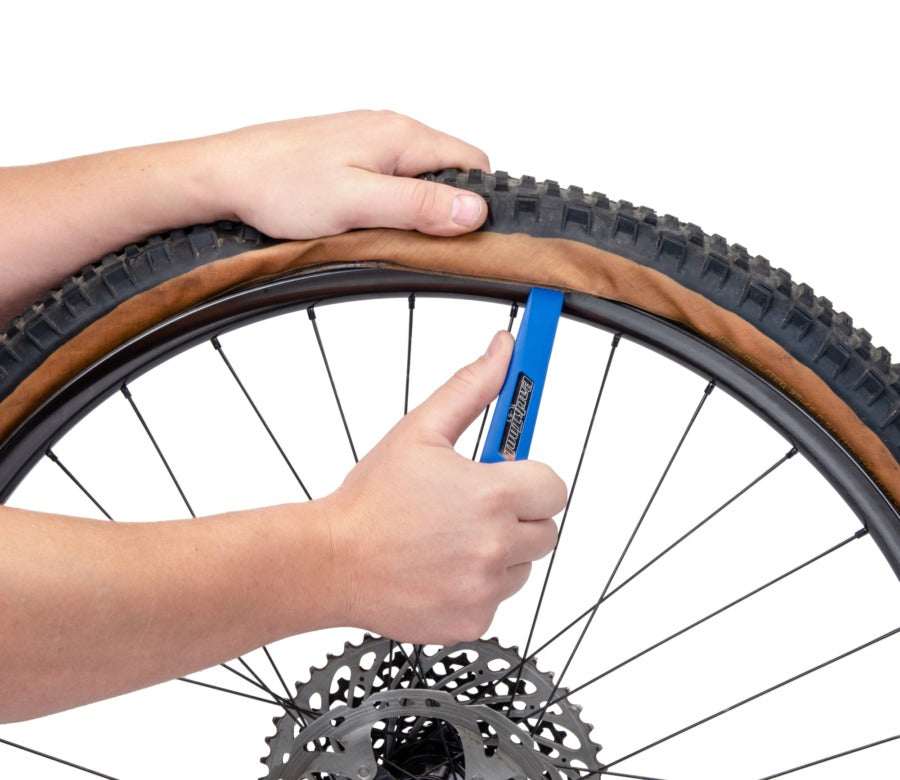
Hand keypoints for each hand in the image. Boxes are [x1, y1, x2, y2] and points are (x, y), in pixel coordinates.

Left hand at [207, 110, 489, 238]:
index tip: (462, 236)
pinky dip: (390, 204)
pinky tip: (366, 221)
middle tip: (417, 240)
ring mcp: (370, 140)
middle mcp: (390, 130)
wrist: (227, 174)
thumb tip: (473, 210)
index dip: (476, 203)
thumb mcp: (359, 203)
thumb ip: (419, 206)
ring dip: (415, 209)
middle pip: (448, 172)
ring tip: (384, 232)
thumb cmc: (281, 184)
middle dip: (444, 209)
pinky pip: (392, 180)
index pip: (472, 164)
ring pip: (419, 177)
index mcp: (401, 136)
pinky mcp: (352, 155)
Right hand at [320, 331, 565, 644]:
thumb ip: (471, 389)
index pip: (555, 487)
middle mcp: (494, 545)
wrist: (330, 562)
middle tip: (475, 508)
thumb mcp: (419, 431)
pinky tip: (441, 569)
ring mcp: (484, 588)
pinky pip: (497, 598)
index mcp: (490, 495)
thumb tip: (504, 352)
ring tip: (450, 539)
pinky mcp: (472, 620)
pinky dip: (477, 586)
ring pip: (523, 566)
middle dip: (519, 516)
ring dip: (499, 552)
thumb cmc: (370, 500)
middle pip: (546, 530)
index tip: (508, 477)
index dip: (531, 479)